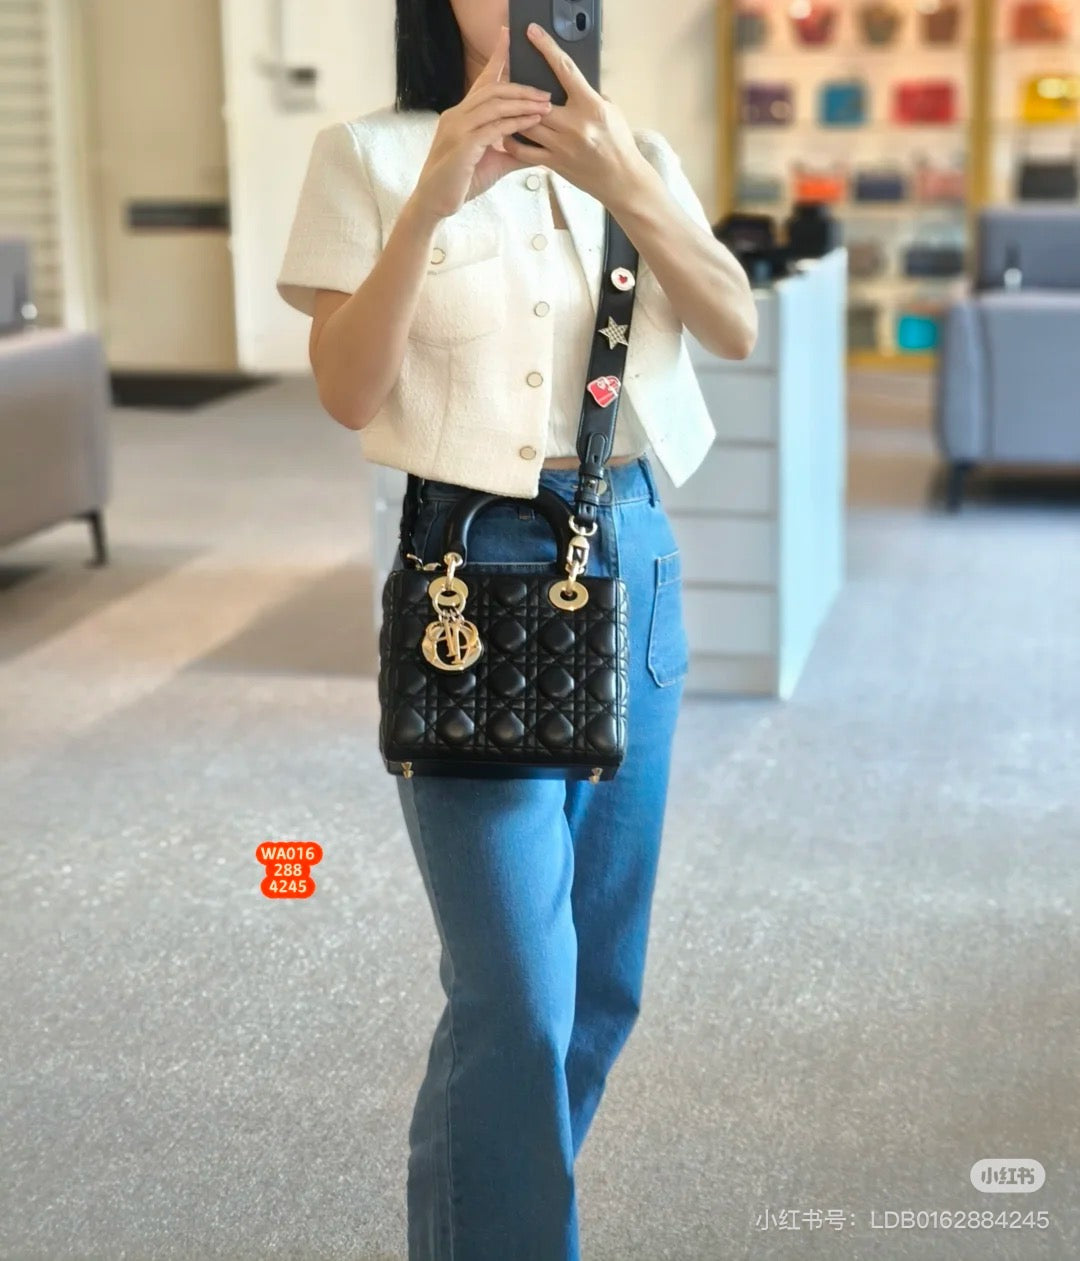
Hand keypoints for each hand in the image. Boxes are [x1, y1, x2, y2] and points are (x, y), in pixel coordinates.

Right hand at [411, 26, 552, 220]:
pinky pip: (492, 128)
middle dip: (521, 88)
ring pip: (493, 105)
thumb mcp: (493, 163)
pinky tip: (531, 123)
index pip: (482, 82)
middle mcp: (457, 116)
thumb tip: (539, 152)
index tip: (509, 40)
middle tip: (546, 92)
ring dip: (522, 103)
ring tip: (545, 105)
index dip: (496, 59)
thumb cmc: (460, 183)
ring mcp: (458, 129)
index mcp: (462, 115)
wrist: (434, 204)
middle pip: (492, 90)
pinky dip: (514, 124)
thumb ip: (514, 152)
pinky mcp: (462, 146)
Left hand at [502, 23, 646, 206]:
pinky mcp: (555, 164)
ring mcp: (562, 146)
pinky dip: (513, 141)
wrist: (622, 180)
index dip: (547, 48)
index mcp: (591, 106)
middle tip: (510, 79)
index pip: (565, 70)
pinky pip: (524, 151)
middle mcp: (575, 125)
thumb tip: (567, 82)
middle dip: (521, 89)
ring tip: (506, 107)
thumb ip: (588, 96)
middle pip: (536, 101)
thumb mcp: (611, 111)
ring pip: (525, 124)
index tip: (533, 34)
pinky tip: (509, 133)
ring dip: (514, 115)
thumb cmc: (618, 142)